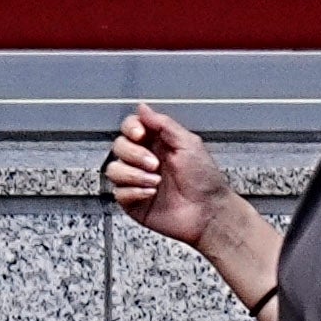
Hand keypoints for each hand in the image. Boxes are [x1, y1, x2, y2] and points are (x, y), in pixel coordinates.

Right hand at [104, 101, 227, 250]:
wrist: (207, 212)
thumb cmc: (205, 180)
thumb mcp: (188, 144)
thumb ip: (163, 124)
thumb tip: (143, 108)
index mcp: (157, 143)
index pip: (131, 127)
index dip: (131, 128)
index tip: (140, 135)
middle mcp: (144, 160)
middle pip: (119, 146)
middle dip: (135, 155)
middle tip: (154, 164)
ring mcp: (137, 180)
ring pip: (114, 169)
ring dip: (134, 175)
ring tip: (155, 182)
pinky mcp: (132, 200)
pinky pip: (119, 192)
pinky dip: (134, 192)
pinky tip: (151, 194)